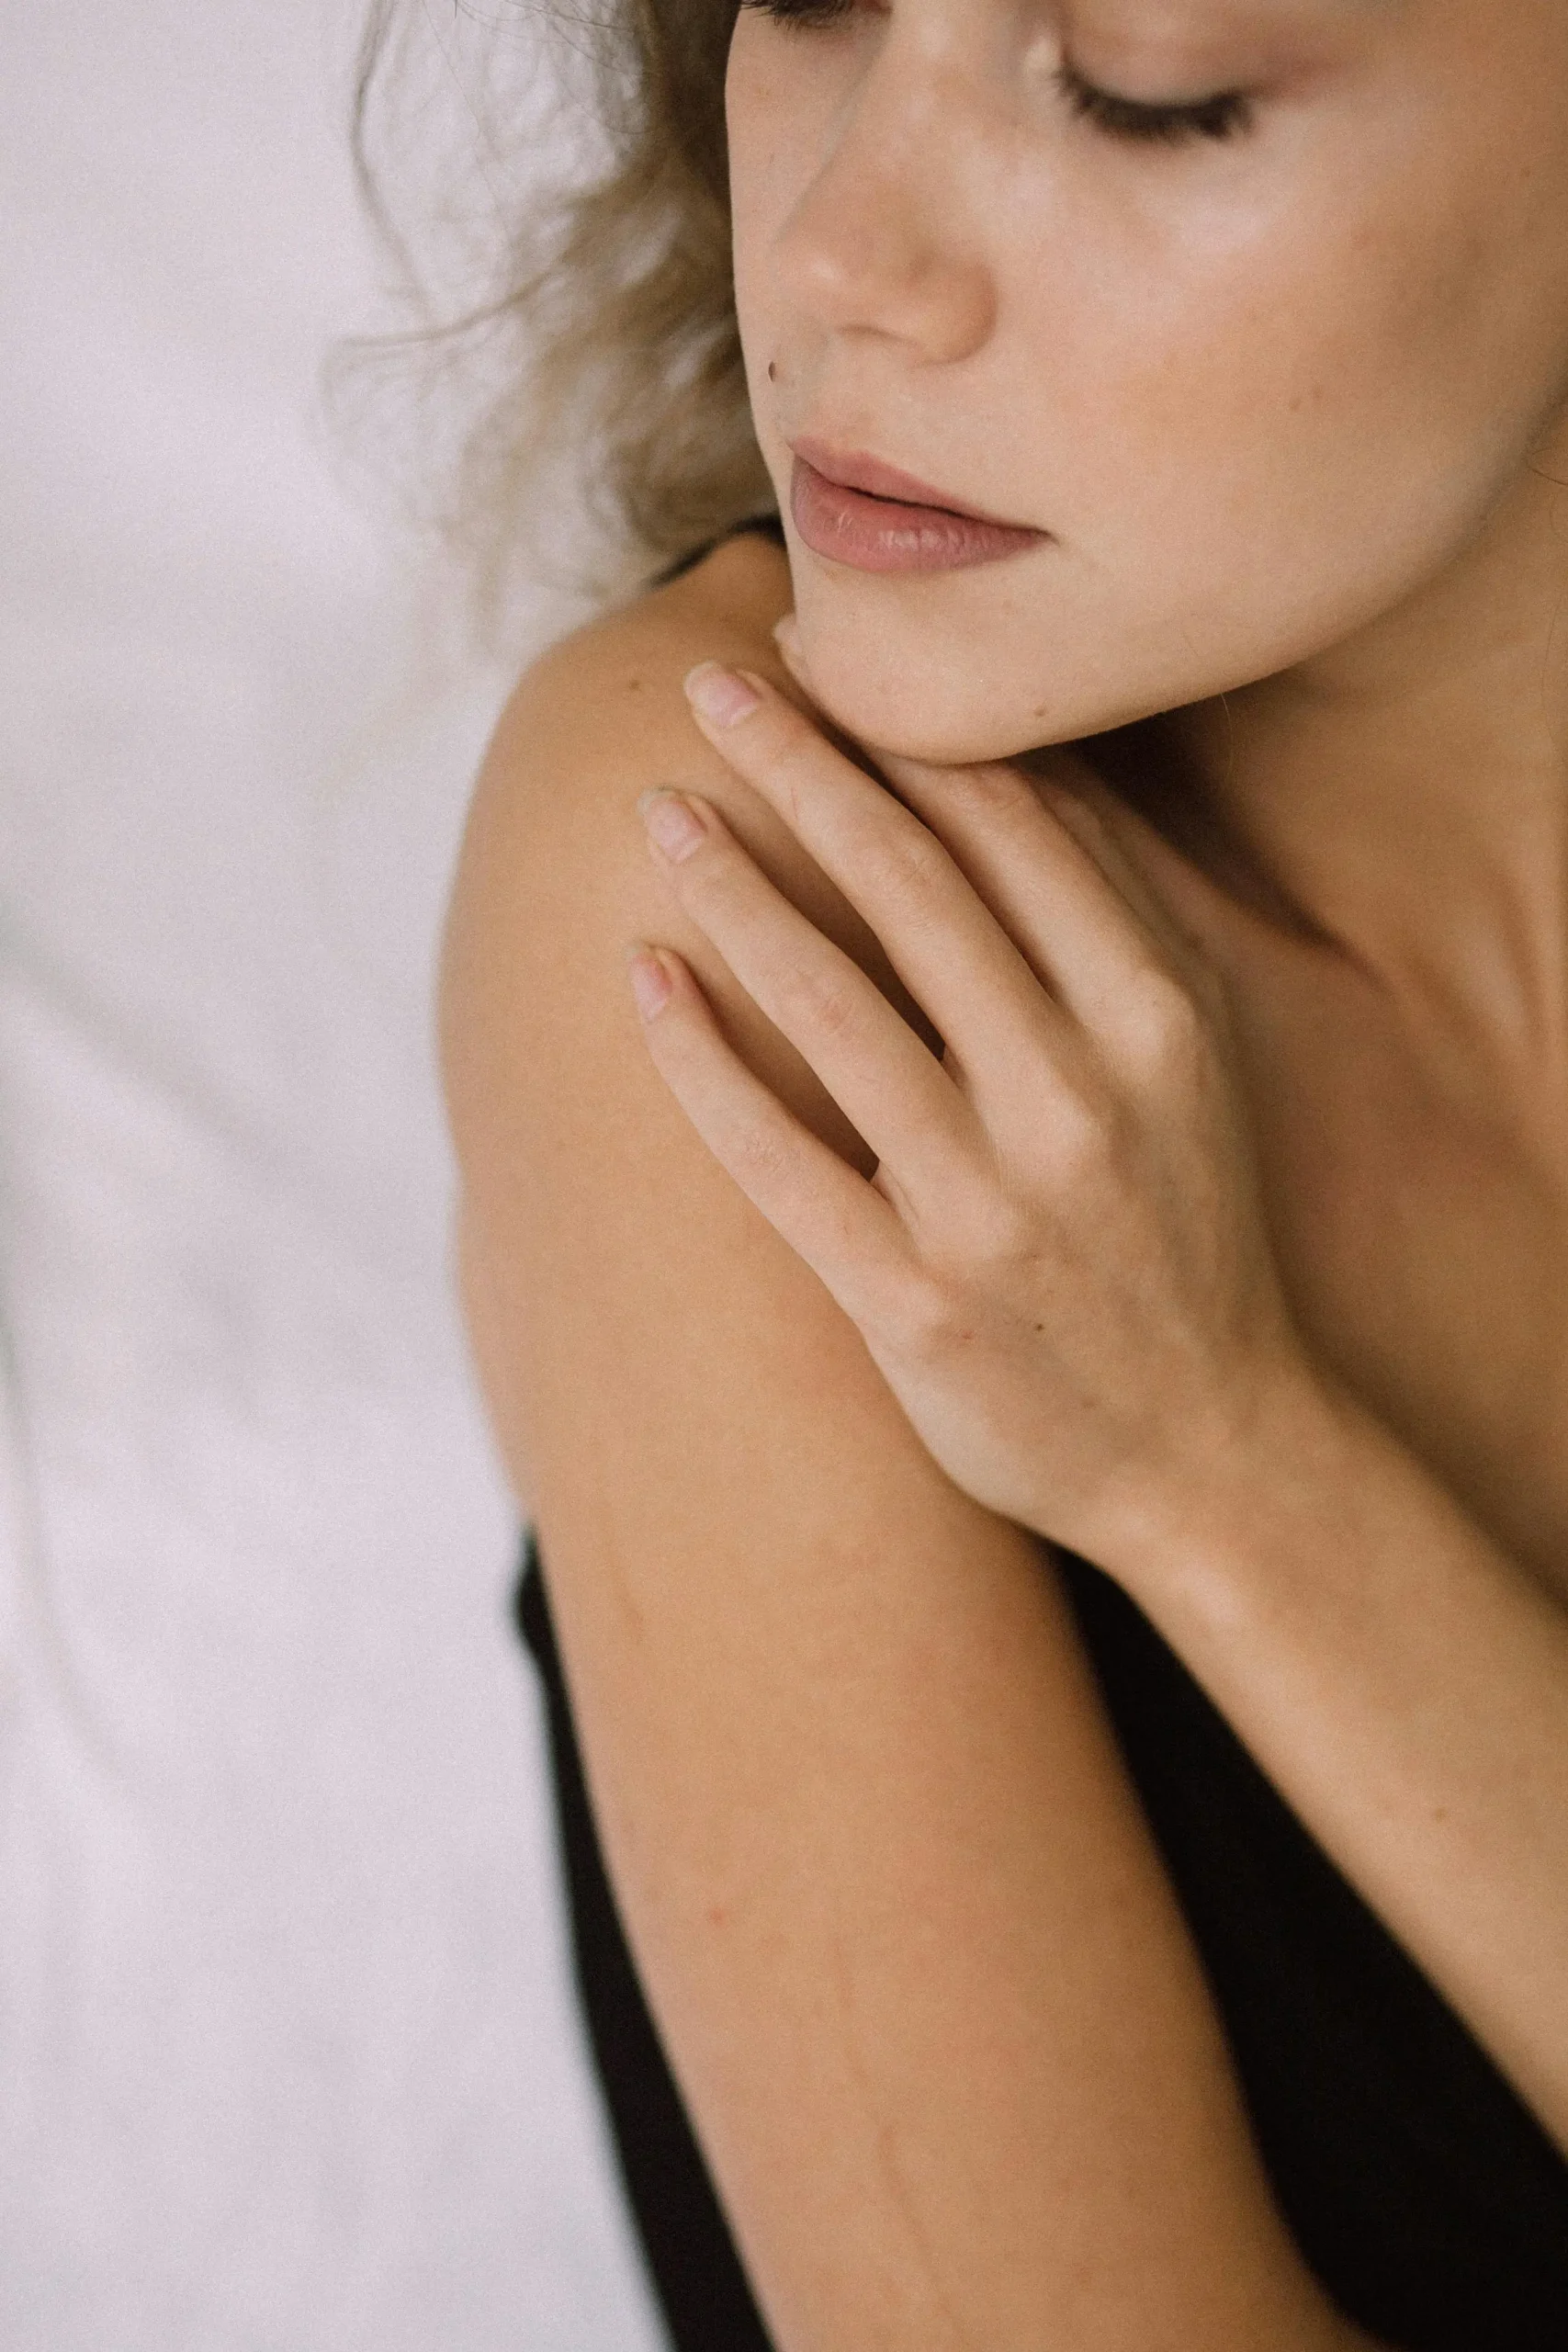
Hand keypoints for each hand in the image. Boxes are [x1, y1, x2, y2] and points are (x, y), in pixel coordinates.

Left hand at [626, 643, 1311, 1569]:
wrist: (1210, 1453)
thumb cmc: (1187, 1232)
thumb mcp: (1196, 1062)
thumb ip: (1119, 917)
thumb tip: (1022, 766)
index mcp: (1157, 1020)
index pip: (1013, 832)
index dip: (903, 732)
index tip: (819, 657)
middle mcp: (1077, 1099)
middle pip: (913, 890)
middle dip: (803, 768)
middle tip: (711, 685)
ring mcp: (990, 1206)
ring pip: (833, 1005)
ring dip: (735, 889)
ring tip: (658, 806)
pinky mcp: (911, 1302)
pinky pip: (779, 1158)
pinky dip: (703, 1061)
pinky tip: (644, 976)